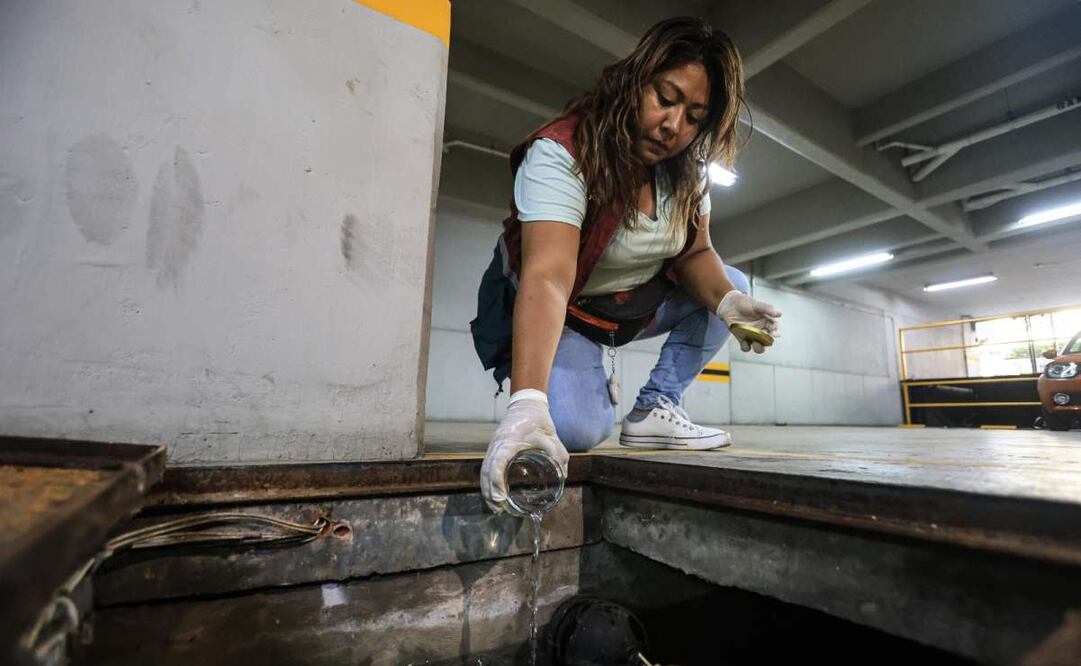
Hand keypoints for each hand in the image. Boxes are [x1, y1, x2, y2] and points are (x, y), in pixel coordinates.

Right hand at [480, 389, 569, 513]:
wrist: (526, 404)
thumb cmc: (537, 419)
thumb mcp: (550, 436)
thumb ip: (558, 454)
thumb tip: (563, 475)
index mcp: (508, 440)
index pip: (497, 463)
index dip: (497, 481)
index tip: (501, 497)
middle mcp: (497, 444)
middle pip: (487, 471)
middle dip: (490, 491)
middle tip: (499, 509)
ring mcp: (494, 446)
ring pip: (485, 470)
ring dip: (487, 489)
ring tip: (495, 507)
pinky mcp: (495, 449)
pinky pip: (487, 467)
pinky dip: (488, 481)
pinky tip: (494, 494)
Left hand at [716, 290, 781, 353]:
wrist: (729, 304)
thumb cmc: (745, 303)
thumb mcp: (757, 305)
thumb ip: (767, 308)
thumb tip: (779, 313)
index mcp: (766, 321)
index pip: (774, 329)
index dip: (775, 332)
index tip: (774, 332)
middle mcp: (760, 330)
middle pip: (768, 340)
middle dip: (767, 341)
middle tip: (764, 337)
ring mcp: (751, 335)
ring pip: (759, 347)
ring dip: (758, 347)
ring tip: (756, 343)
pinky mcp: (742, 338)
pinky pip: (746, 347)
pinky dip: (745, 347)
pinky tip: (744, 342)